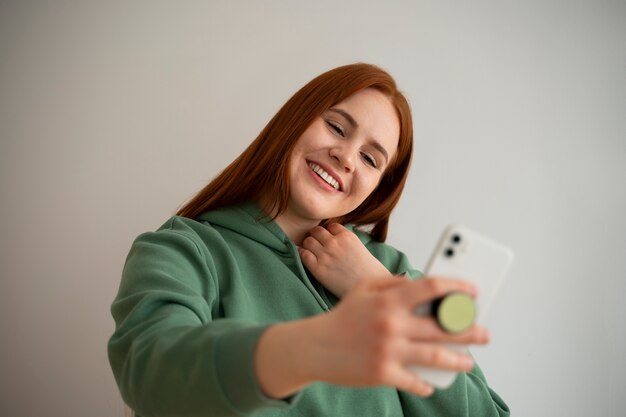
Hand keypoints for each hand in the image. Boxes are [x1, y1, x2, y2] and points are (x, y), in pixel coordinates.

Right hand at [255, 277, 490, 398]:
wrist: (314, 347)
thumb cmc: (341, 317)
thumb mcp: (362, 290)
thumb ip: (391, 283)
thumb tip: (417, 282)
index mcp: (388, 300)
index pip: (431, 287)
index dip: (456, 287)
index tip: (473, 291)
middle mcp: (392, 324)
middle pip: (442, 326)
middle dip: (469, 330)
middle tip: (483, 333)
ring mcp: (389, 351)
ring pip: (436, 357)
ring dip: (458, 361)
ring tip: (469, 362)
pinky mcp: (383, 374)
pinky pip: (414, 382)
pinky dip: (426, 385)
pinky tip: (432, 384)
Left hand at [299, 223, 391, 296]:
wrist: (368, 288)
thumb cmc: (368, 271)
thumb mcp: (360, 248)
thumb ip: (346, 240)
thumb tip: (333, 237)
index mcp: (347, 236)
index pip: (331, 226)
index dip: (329, 232)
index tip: (330, 239)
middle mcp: (335, 243)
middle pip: (316, 231)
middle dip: (317, 236)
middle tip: (318, 245)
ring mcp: (326, 255)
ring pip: (308, 241)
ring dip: (309, 245)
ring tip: (313, 252)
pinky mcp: (318, 269)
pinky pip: (304, 254)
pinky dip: (303, 254)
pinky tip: (308, 259)